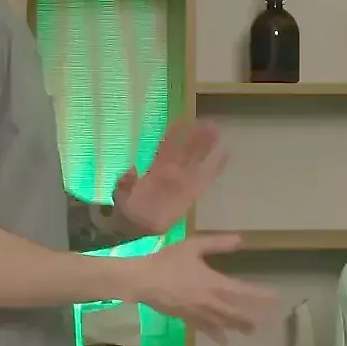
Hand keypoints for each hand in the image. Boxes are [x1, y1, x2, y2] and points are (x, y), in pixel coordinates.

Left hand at [112, 119, 227, 236]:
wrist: (138, 226)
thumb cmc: (128, 208)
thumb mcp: (121, 194)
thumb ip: (126, 183)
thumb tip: (132, 170)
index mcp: (155, 168)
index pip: (167, 146)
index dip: (174, 133)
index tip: (183, 119)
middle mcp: (171, 171)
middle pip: (185, 149)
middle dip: (195, 136)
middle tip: (206, 122)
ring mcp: (183, 181)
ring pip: (196, 160)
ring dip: (206, 146)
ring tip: (216, 131)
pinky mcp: (192, 193)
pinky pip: (206, 178)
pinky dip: (216, 167)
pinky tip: (225, 154)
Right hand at [128, 233, 278, 343]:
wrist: (142, 281)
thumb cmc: (167, 261)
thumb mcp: (193, 246)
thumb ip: (217, 243)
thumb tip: (240, 240)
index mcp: (214, 282)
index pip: (244, 291)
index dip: (261, 296)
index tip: (275, 298)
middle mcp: (210, 301)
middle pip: (237, 312)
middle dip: (254, 316)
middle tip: (269, 320)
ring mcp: (199, 313)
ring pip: (224, 323)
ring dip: (239, 326)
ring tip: (251, 331)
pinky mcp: (187, 319)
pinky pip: (205, 329)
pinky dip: (216, 335)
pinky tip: (224, 342)